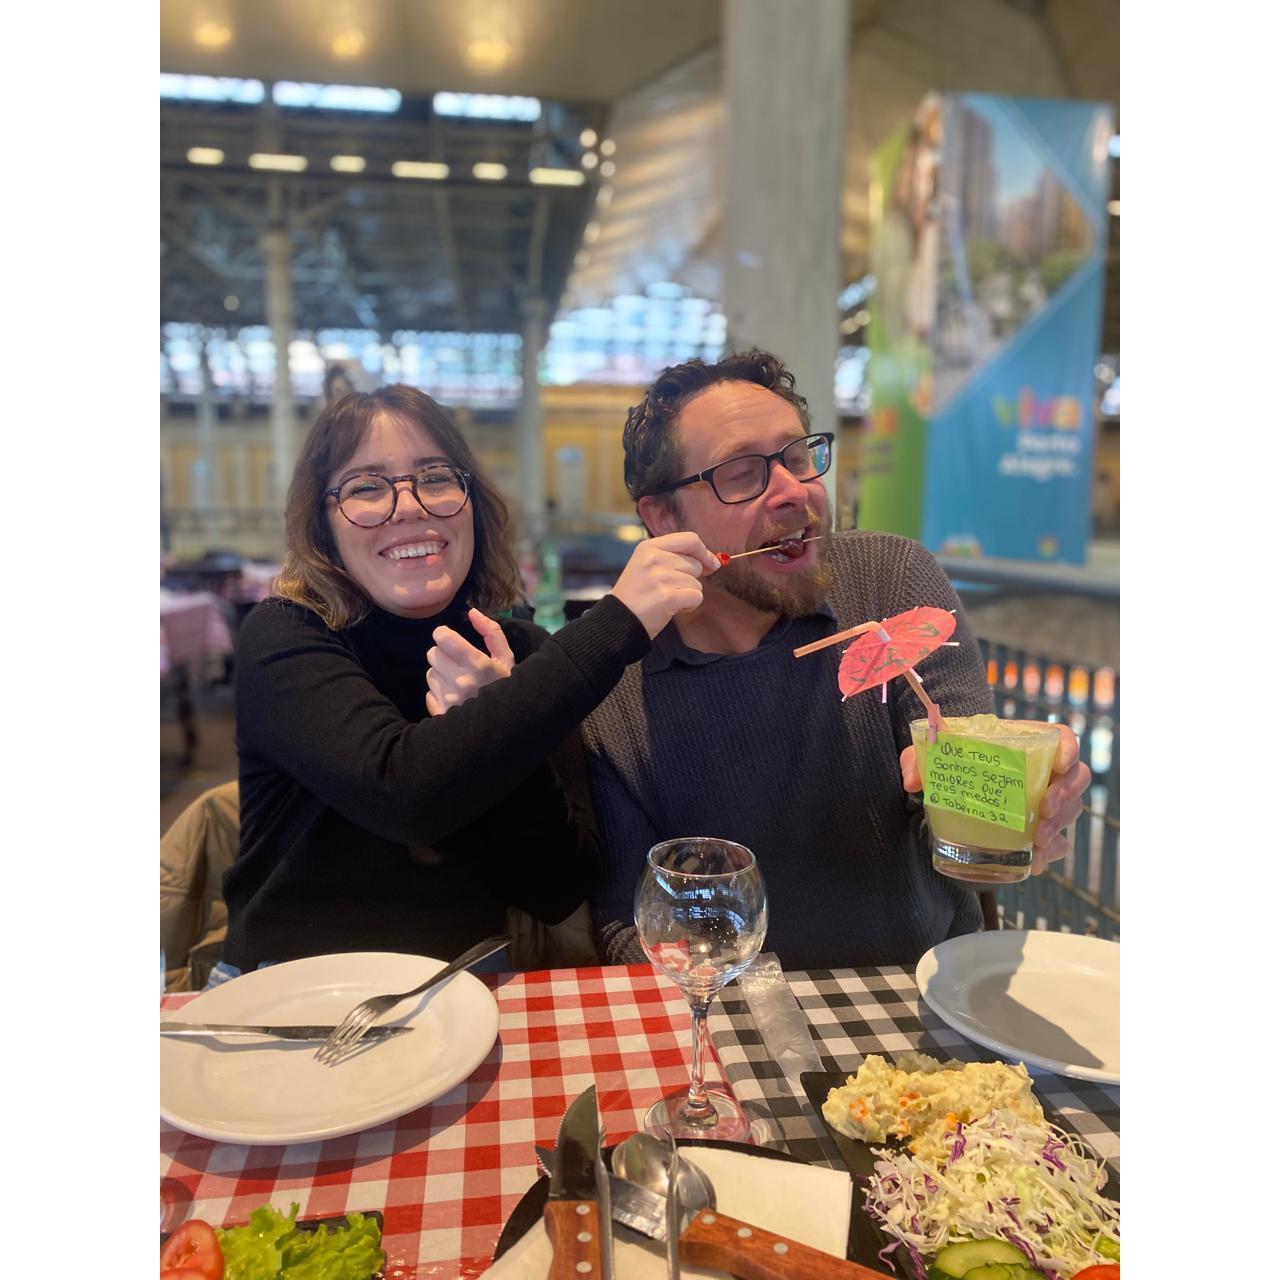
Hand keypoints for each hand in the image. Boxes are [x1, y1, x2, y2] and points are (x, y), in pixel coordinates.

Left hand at [425, 608, 514, 716]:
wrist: (508, 725)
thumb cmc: (506, 687)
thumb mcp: (506, 658)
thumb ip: (491, 632)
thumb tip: (472, 612)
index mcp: (478, 665)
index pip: (443, 638)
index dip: (444, 635)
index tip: (449, 639)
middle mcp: (462, 682)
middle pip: (432, 654)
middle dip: (443, 655)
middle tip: (457, 663)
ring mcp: (450, 700)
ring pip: (430, 673)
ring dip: (441, 674)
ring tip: (458, 682)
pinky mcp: (442, 715)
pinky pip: (429, 694)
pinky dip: (439, 694)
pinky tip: (455, 698)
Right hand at [610, 532, 721, 638]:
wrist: (618, 620)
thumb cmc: (636, 595)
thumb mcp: (647, 566)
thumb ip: (676, 558)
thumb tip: (713, 561)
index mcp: (649, 546)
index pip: (690, 539)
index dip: (704, 552)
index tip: (711, 563)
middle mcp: (654, 558)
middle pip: (695, 563)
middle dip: (690, 579)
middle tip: (669, 589)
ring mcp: (660, 577)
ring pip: (697, 583)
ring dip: (687, 594)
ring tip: (666, 599)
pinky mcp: (667, 596)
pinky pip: (696, 597)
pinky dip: (689, 606)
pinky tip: (672, 608)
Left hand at [899, 721, 1091, 875]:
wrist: (952, 792)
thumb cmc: (950, 765)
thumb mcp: (931, 757)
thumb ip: (917, 760)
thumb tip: (912, 781)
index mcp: (1024, 743)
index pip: (1062, 738)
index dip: (1069, 748)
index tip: (1060, 763)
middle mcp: (1043, 772)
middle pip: (1077, 778)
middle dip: (1066, 795)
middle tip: (1044, 809)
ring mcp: (1046, 803)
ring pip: (1071, 811)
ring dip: (1059, 826)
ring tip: (1037, 839)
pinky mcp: (1041, 831)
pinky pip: (1059, 843)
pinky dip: (1051, 853)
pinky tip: (1035, 860)